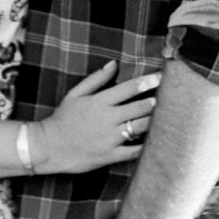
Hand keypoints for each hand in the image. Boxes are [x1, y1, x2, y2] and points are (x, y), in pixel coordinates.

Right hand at [35, 61, 159, 174]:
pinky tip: (156, 142)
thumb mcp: (75, 94)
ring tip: (167, 117)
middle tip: (169, 97)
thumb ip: (96, 79)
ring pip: (140, 128)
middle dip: (155, 102)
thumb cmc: (62, 118)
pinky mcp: (110, 155)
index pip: (129, 89)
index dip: (147, 81)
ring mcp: (110, 138)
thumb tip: (114, 64)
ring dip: (154, 121)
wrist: (48, 146)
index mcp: (100, 102)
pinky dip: (145, 146)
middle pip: (139, 107)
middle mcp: (107, 119)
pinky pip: (133, 151)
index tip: (161, 77)